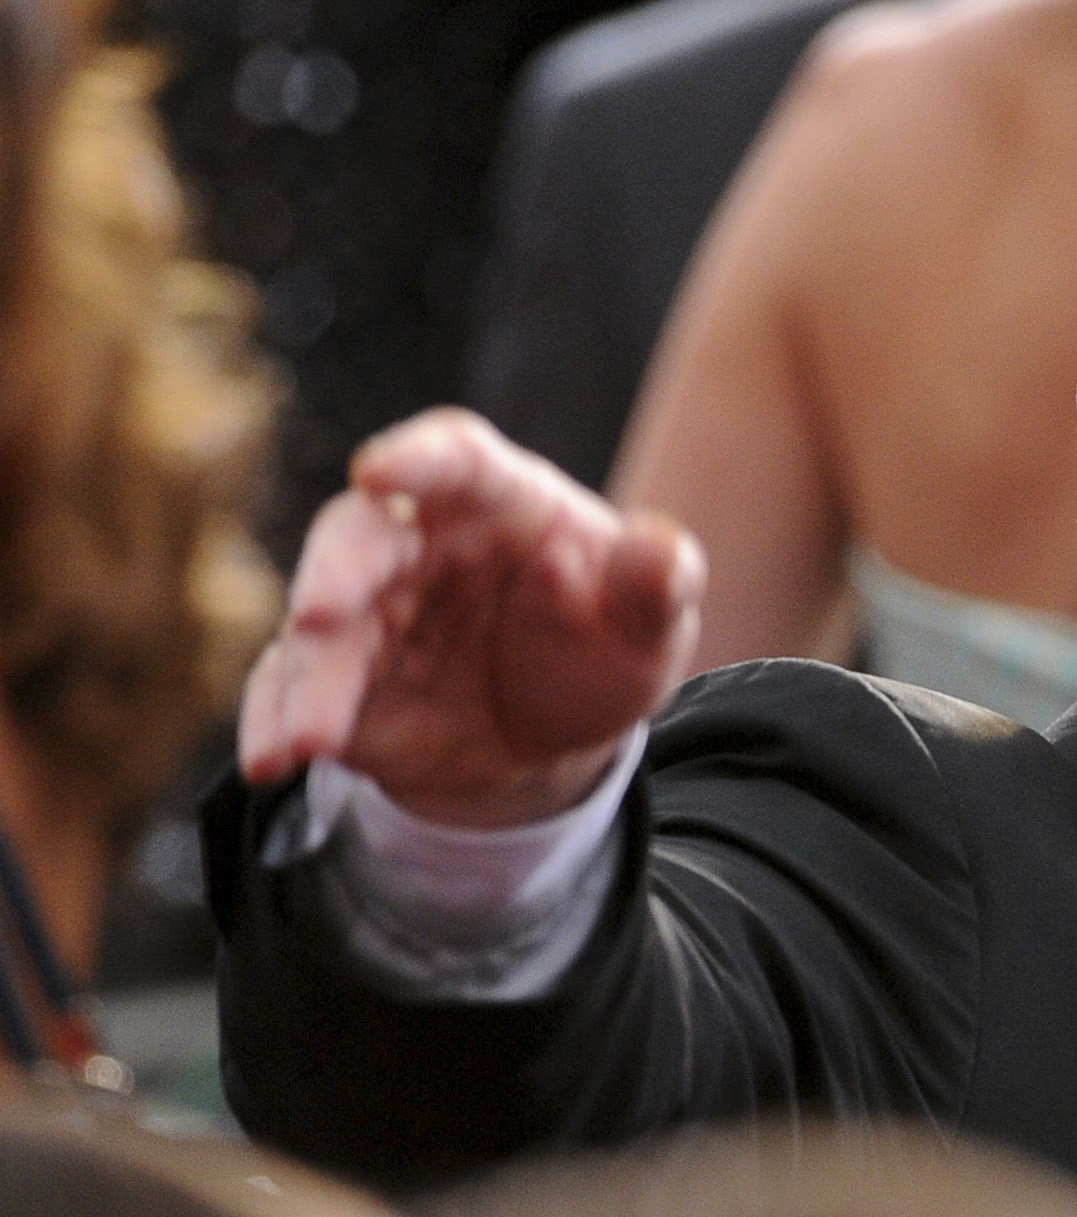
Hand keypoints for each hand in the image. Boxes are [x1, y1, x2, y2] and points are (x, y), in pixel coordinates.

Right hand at [239, 409, 705, 827]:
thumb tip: (664, 549)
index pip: (455, 457)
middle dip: (335, 571)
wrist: (561, 731)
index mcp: (500, 499)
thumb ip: (657, 586)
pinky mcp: (336, 680)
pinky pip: (289, 691)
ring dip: (307, 678)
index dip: (415, 457)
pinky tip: (273, 758)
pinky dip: (275, 721)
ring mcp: (369, 613)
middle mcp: (419, 543)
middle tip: (319, 614)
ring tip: (308, 738)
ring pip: (317, 629)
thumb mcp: (650, 626)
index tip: (376, 468)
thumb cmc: (605, 643)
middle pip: (361, 536)